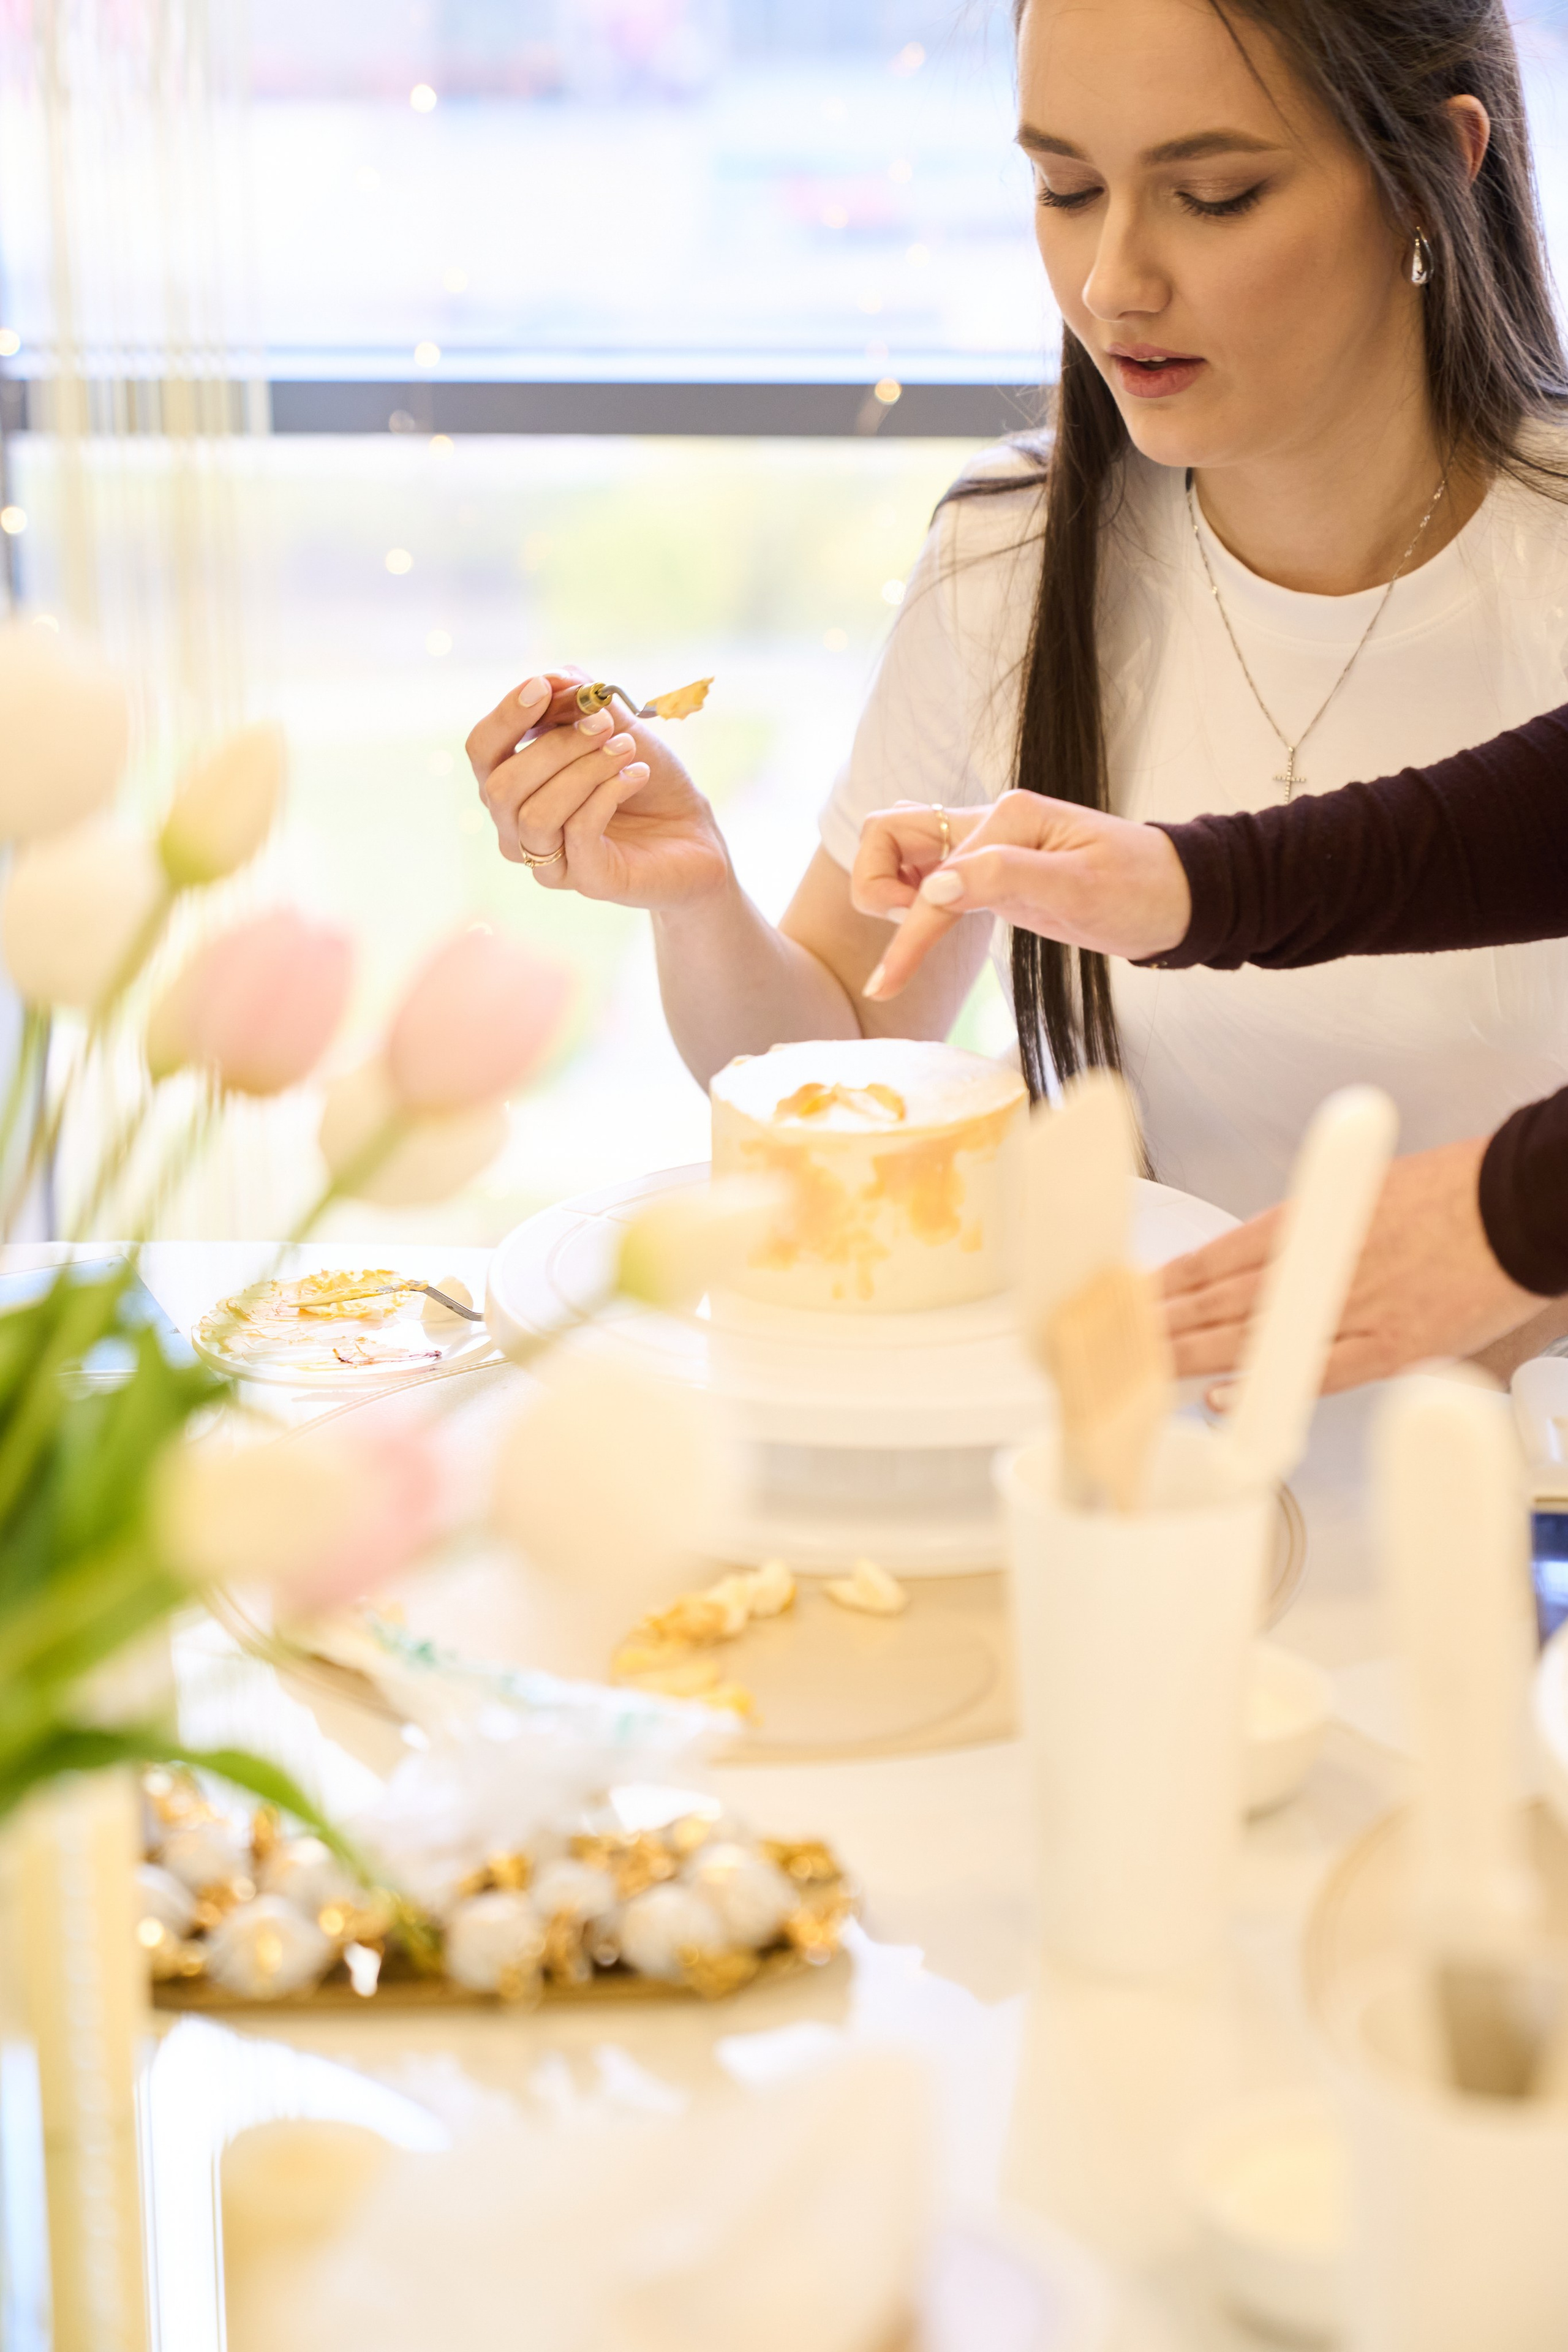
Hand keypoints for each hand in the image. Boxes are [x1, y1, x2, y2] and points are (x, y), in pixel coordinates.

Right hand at [464, 669, 730, 908]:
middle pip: (501, 785)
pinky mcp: (585, 879)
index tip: (544, 687)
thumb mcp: (614, 726)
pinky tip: (637, 775)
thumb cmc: (644, 777)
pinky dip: (608, 794)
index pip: (482, 750)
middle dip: (554, 746)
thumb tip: (553, 678)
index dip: (506, 717)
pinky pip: (577, 832)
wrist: (694, 832)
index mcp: (514, 784)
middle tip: (605, 724)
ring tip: (626, 749)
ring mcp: (548, 859)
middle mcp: (517, 826)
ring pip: (535, 814)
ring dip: (584, 771)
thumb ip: (579, 700)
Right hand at [852, 791, 1191, 999]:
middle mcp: (987, 824)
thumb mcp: (1077, 887)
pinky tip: (917, 940)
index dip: (909, 929)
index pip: (929, 875)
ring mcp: (986, 850)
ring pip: (902, 853)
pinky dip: (911, 906)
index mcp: (1005, 816)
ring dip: (887, 891)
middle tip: (906, 930)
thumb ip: (1004, 878)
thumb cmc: (1140, 889)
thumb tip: (934, 888)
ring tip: (912, 938)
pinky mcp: (992, 877)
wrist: (1177, 900)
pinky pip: (929, 879)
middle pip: (889, 832)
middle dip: (875, 882)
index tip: (887, 982)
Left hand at [1160, 1137, 1543, 1394]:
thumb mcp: (1363, 1194)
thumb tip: (1267, 1260)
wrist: (1521, 1206)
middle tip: (1114, 1342)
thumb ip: (1311, 1233)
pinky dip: (1265, 1386)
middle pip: (1219, 1300)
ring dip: (1191, 1354)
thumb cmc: (1454, 1193)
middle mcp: (1320, 1265)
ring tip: (1143, 1368)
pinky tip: (1220, 1397)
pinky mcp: (1388, 1347)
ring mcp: (1351, 1309)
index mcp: (1311, 1222)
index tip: (1133, 1299)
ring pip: (1251, 1337)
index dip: (1168, 1284)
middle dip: (1162, 1323)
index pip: (1216, 1258)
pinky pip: (1314, 1374)